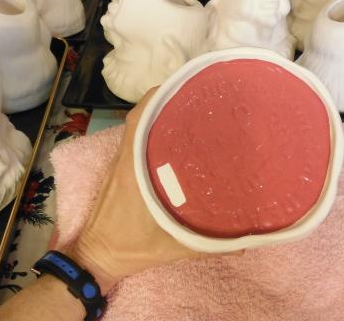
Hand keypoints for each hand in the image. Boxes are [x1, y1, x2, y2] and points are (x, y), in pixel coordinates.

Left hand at [67, 88, 205, 293]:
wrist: (97, 257)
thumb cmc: (130, 247)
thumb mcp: (173, 246)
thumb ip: (210, 244)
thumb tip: (246, 243)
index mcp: (134, 165)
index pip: (142, 117)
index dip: (161, 95)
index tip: (188, 87)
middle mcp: (126, 155)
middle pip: (144, 115)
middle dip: (170, 101)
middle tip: (202, 97)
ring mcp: (122, 161)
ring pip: (141, 126)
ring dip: (162, 114)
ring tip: (196, 111)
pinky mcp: (122, 169)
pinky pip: (138, 140)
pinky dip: (155, 132)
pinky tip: (180, 139)